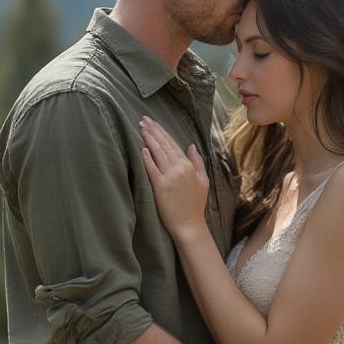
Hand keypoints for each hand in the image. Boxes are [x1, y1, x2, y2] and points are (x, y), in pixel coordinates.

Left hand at [139, 117, 209, 238]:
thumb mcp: (203, 180)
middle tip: (143, 119)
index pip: (173, 144)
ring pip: (157, 153)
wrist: (190, 225)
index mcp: (188, 166)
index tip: (153, 122)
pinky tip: (142, 149)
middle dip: (153, 130)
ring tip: (141, 128)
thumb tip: (191, 145)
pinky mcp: (160, 186)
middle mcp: (179, 168)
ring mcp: (170, 177)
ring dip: (149, 139)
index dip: (162, 132)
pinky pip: (152, 169)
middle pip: (164, 145)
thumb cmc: (195, 205)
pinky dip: (147, 158)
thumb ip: (197, 161)